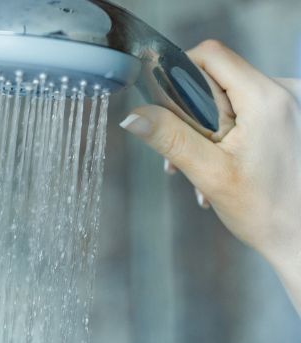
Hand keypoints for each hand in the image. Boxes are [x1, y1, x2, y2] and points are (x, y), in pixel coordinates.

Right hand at [118, 40, 299, 271]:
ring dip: (209, 131)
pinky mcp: (292, 117)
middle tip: (187, 156)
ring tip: (204, 171)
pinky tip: (224, 167)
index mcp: (267, 98)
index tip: (167, 108)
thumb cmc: (267, 210)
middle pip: (219, 78)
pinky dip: (229, 135)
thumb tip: (133, 115)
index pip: (211, 55)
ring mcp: (292, 103)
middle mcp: (286, 91)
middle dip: (193, 115)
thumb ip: (170, 138)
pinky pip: (249, 110)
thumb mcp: (209, 173)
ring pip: (231, 97)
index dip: (180, 73)